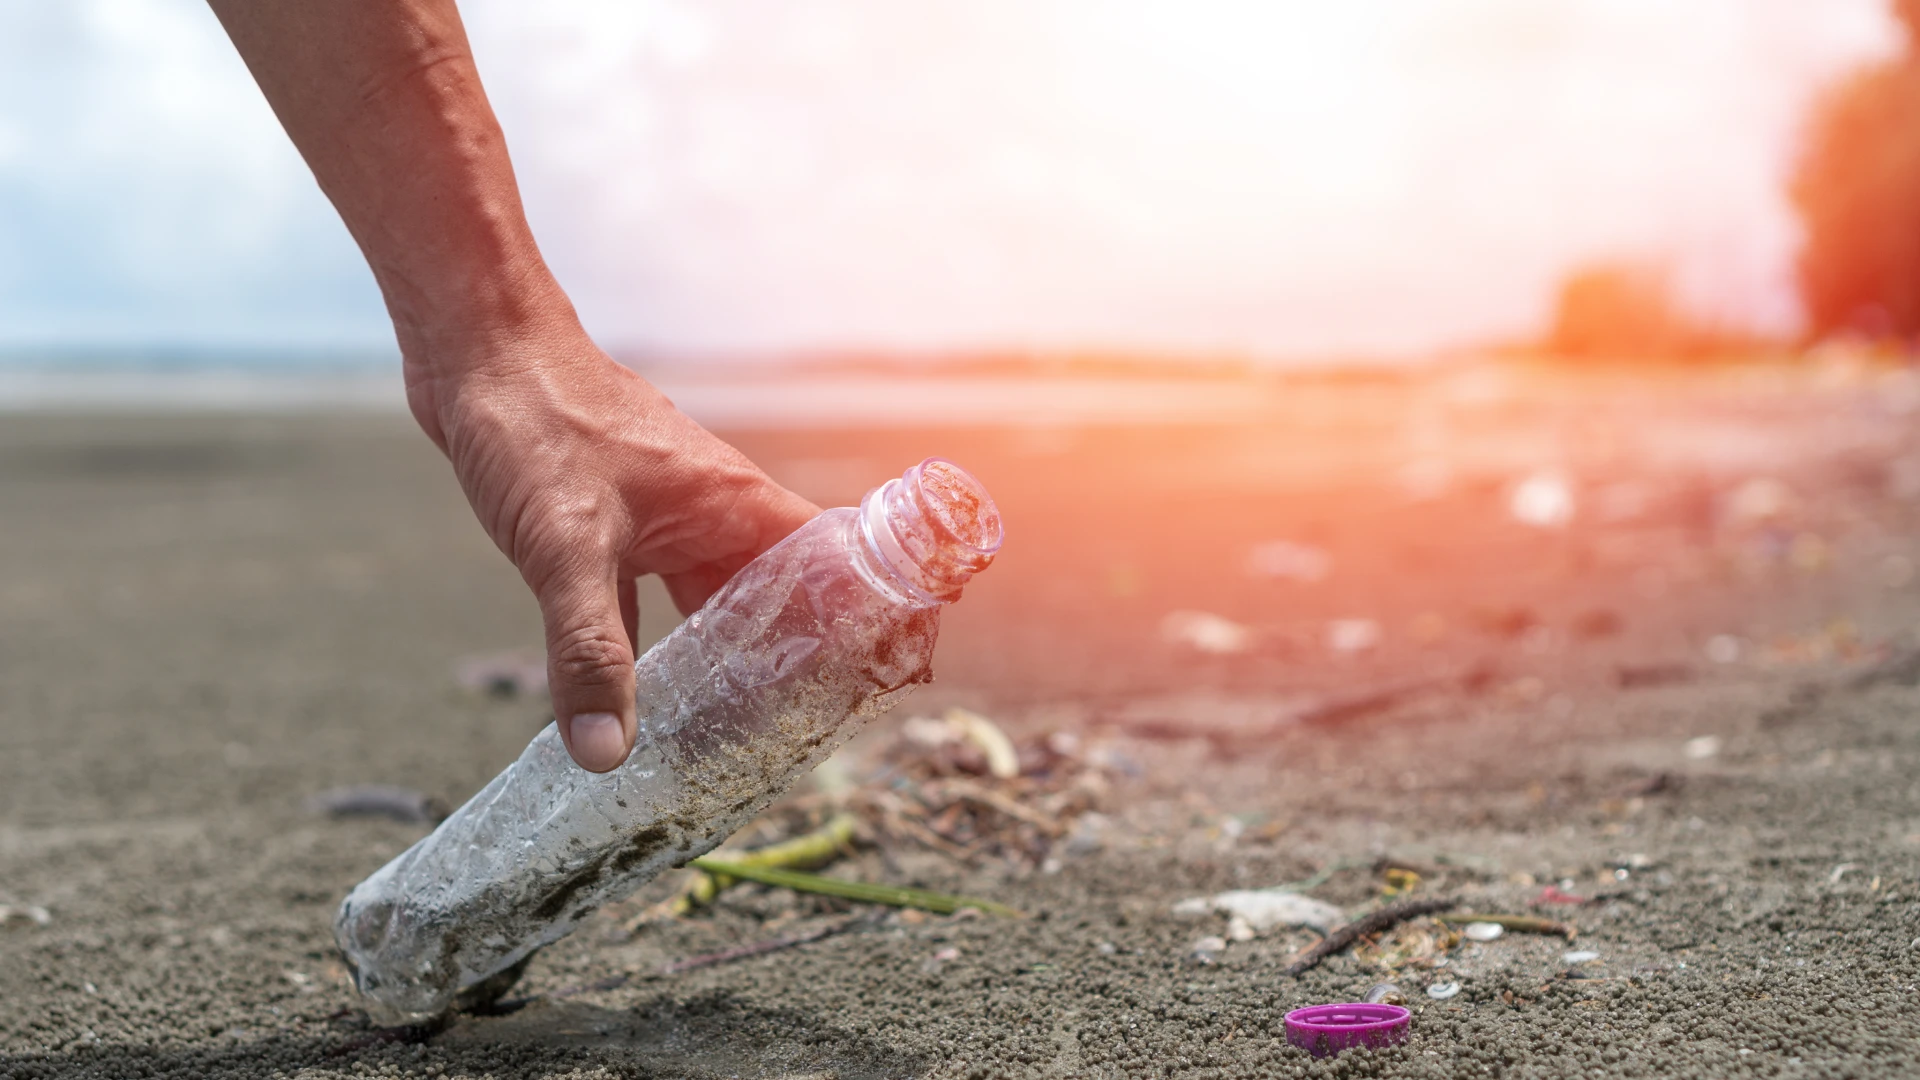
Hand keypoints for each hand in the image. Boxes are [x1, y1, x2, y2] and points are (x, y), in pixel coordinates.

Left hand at [413, 320, 818, 772]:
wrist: (473, 348)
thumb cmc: (534, 421)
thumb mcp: (566, 551)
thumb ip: (588, 655)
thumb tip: (607, 753)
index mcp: (734, 504)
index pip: (829, 571)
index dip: (855, 626)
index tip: (864, 691)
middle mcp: (711, 511)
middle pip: (774, 600)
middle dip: (783, 665)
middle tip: (785, 743)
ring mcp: (663, 516)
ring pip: (710, 602)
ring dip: (716, 657)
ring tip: (722, 733)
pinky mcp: (614, 523)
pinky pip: (650, 597)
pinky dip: (648, 644)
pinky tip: (637, 692)